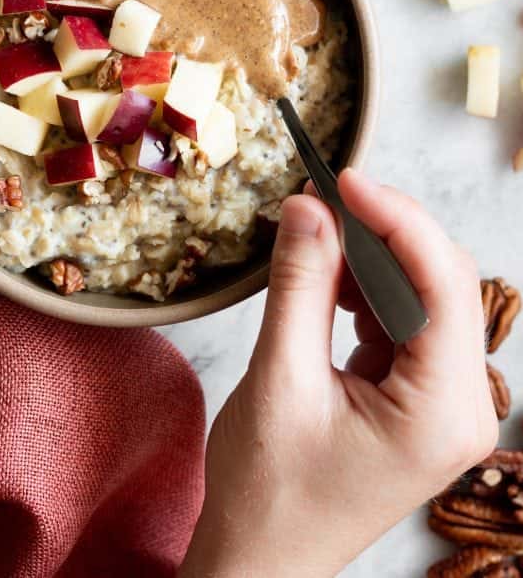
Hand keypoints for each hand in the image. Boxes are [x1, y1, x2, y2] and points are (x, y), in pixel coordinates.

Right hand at [180, 169, 496, 577]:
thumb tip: (310, 207)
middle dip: (383, 232)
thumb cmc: (267, 495)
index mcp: (443, 412)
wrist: (258, 563)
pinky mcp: (415, 398)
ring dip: (369, 257)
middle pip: (442, 283)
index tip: (343, 179)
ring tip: (313, 235)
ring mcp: (441, 403)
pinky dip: (363, 288)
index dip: (396, 219)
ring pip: (422, 295)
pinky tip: (324, 275)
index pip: (443, 284)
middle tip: (320, 198)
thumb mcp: (279, 380)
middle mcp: (460, 406)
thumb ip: (300, 286)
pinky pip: (401, 320)